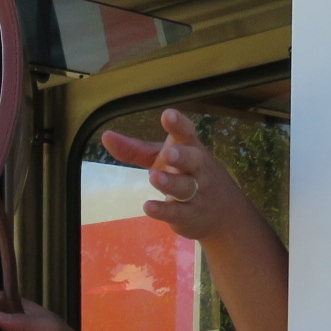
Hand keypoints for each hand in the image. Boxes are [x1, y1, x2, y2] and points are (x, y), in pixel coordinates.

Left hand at [101, 108, 251, 241]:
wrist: (224, 213)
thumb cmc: (187, 175)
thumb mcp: (164, 159)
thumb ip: (136, 150)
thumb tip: (106, 136)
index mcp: (190, 147)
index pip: (187, 133)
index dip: (178, 124)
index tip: (167, 115)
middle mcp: (197, 168)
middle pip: (193, 159)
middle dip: (182, 156)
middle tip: (169, 153)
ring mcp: (196, 192)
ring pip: (185, 187)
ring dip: (170, 182)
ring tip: (154, 177)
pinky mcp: (190, 215)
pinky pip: (177, 212)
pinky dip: (163, 210)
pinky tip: (149, 207)